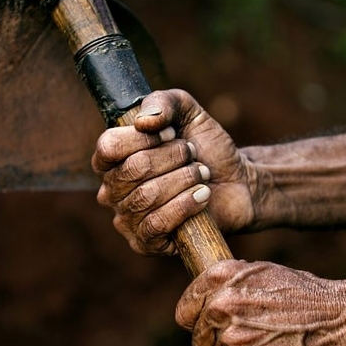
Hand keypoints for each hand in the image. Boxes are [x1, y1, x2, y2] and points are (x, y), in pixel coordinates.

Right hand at [92, 89, 253, 254]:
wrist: (237, 181)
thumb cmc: (205, 147)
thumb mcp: (187, 110)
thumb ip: (163, 102)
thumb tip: (143, 121)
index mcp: (113, 159)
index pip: (109, 146)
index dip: (144, 138)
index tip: (171, 133)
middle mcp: (112, 190)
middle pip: (133, 170)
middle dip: (173, 157)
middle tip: (192, 155)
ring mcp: (127, 219)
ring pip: (146, 197)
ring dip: (184, 180)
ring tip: (201, 174)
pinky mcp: (146, 243)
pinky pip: (155, 225)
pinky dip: (184, 206)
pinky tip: (203, 195)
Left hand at [175, 260, 345, 345]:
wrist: (343, 320)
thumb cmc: (307, 295)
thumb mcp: (264, 272)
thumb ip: (230, 283)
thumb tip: (205, 300)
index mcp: (221, 278)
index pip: (185, 311)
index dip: (197, 324)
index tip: (210, 331)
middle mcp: (223, 306)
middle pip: (199, 343)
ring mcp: (235, 339)